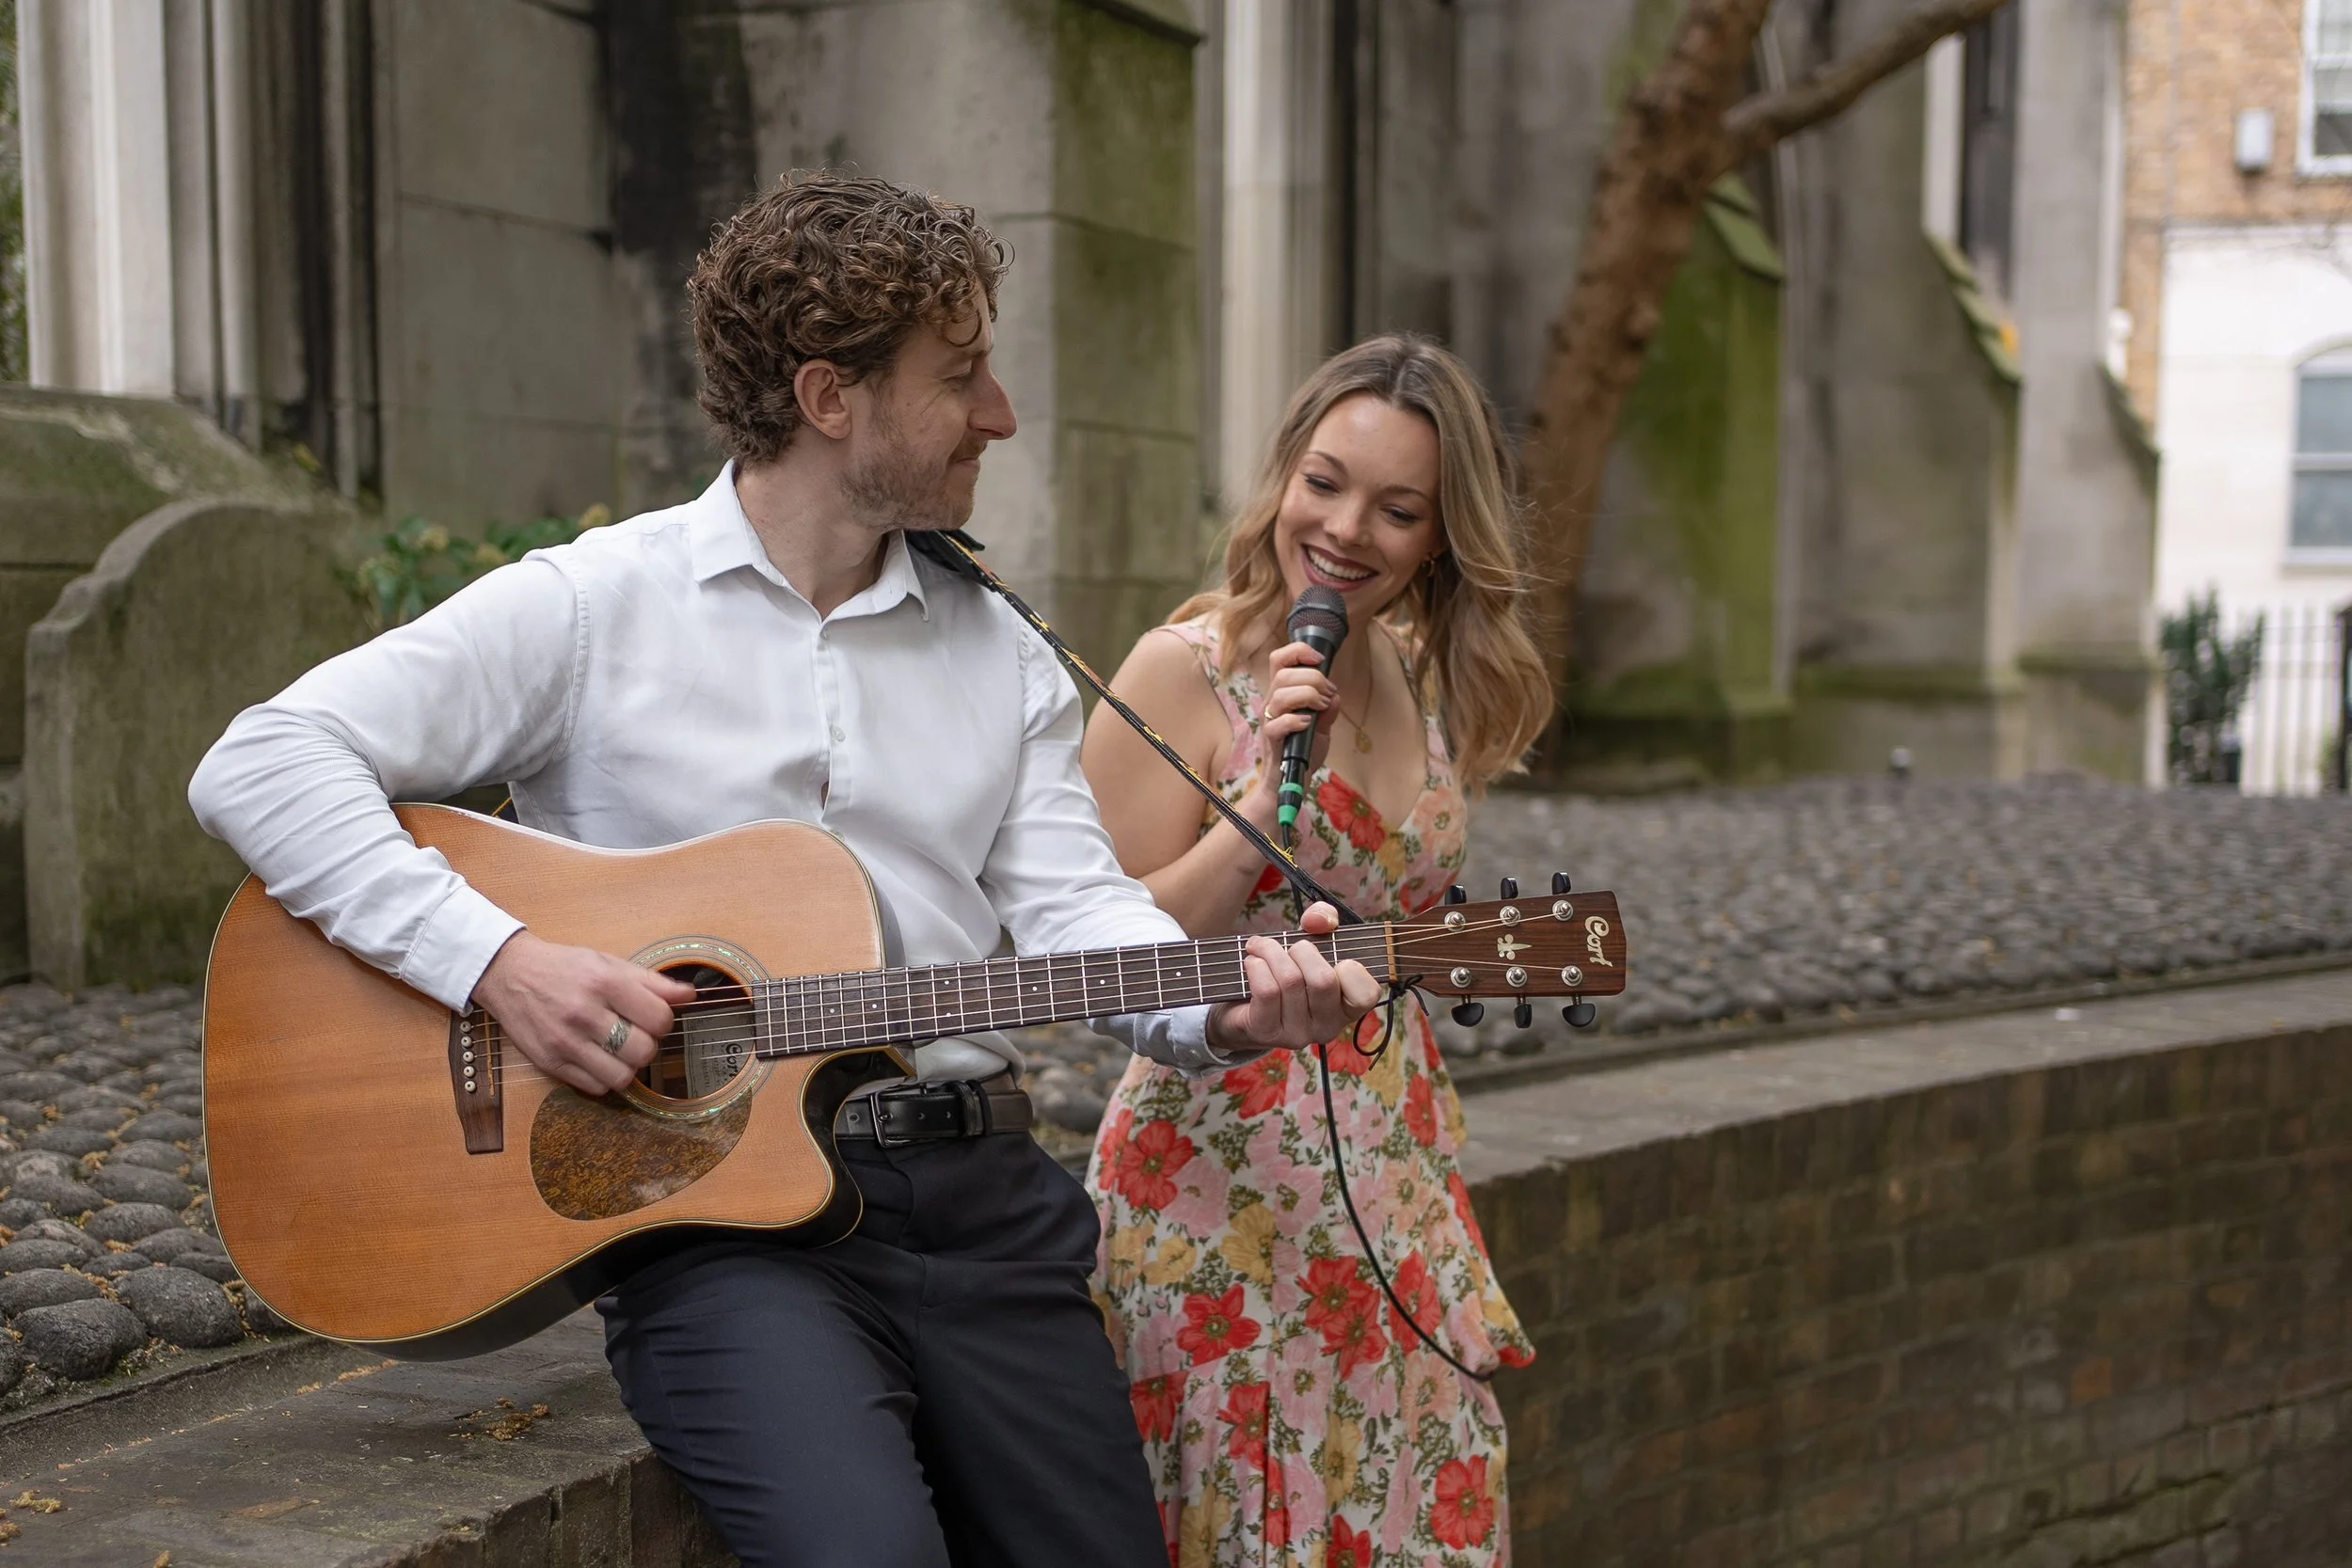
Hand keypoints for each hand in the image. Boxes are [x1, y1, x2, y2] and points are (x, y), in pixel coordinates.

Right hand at [471, 931, 697, 1095]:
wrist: (509, 974)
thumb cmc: (565, 967)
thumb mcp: (609, 963)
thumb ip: (652, 982)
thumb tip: (690, 996)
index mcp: (604, 983)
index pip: (659, 1019)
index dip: (663, 1022)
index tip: (652, 1017)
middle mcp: (584, 1014)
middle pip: (643, 1051)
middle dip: (648, 1046)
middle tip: (636, 1035)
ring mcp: (565, 1042)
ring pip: (621, 1076)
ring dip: (628, 1066)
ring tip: (619, 1050)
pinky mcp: (550, 1063)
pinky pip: (595, 1087)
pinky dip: (604, 1078)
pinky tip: (599, 1060)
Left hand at [1205, 901, 1382, 1055]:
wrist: (1244, 1006)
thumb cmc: (1288, 970)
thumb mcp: (1312, 942)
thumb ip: (1324, 920)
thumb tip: (1318, 920)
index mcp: (1347, 1006)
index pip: (1366, 994)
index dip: (1354, 970)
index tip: (1337, 958)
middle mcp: (1327, 1026)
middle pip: (1323, 981)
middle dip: (1302, 951)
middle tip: (1290, 948)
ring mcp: (1298, 1033)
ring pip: (1290, 981)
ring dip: (1271, 952)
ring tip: (1261, 947)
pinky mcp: (1267, 1032)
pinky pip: (1266, 990)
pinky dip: (1256, 965)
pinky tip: (1251, 962)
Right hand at [1236, 641, 1339, 828]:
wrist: (1289, 782)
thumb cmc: (1302, 752)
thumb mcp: (1322, 729)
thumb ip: (1328, 711)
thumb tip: (1335, 695)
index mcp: (1282, 694)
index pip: (1280, 659)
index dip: (1298, 651)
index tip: (1320, 659)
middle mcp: (1272, 703)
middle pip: (1284, 673)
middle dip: (1313, 677)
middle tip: (1328, 695)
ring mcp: (1269, 720)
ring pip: (1281, 693)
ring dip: (1308, 695)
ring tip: (1321, 708)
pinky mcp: (1270, 739)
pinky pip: (1278, 723)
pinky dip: (1297, 720)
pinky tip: (1309, 725)